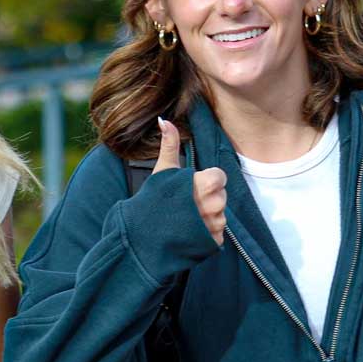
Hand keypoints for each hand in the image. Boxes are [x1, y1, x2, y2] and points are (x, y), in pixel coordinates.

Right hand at [154, 117, 226, 245]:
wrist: (142, 235)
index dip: (206, 181)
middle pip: (220, 196)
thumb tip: (164, 120)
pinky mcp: (212, 241)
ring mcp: (213, 225)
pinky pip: (217, 234)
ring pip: (220, 216)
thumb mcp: (163, 170)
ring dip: (207, 217)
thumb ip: (169, 144)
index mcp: (205, 184)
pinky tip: (189, 232)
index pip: (219, 177)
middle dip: (207, 199)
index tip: (191, 187)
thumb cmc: (152, 200)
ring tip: (186, 219)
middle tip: (186, 204)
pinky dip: (206, 234)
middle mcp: (213, 204)